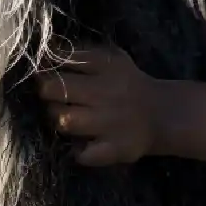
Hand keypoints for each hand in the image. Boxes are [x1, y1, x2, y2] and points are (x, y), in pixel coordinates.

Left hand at [35, 42, 165, 165]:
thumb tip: (46, 52)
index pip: (64, 59)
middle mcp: (106, 93)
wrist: (162, 114)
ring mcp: (110, 123)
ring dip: (58, 119)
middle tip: (51, 96)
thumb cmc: (127, 84)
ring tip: (66, 117)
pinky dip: (78, 150)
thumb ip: (80, 53)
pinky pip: (83, 153)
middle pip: (56, 90)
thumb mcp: (110, 58)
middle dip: (46, 92)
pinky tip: (83, 144)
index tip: (43, 71)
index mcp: (106, 65)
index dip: (46, 67)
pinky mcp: (115, 149)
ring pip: (65, 121)